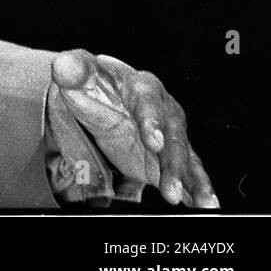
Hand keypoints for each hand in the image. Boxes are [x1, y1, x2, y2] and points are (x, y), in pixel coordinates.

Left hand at [52, 49, 217, 208]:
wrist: (103, 96)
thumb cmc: (94, 83)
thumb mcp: (78, 74)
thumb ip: (71, 69)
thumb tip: (64, 66)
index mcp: (142, 86)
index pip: (149, 102)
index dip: (152, 122)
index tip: (154, 142)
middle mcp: (165, 109)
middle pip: (173, 137)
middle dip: (173, 164)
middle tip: (170, 188)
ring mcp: (172, 134)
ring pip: (185, 157)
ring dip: (191, 180)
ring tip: (201, 203)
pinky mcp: (172, 156)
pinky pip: (190, 172)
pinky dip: (199, 189)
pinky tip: (206, 204)